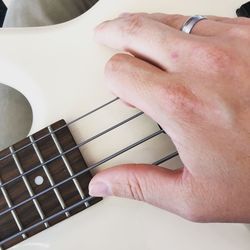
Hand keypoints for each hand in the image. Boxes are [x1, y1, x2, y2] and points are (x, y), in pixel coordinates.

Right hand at [89, 13, 249, 221]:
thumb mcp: (194, 196)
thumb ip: (140, 185)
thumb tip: (104, 183)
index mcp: (181, 103)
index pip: (120, 71)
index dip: (112, 79)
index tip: (119, 88)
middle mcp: (203, 65)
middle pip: (137, 31)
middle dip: (114, 32)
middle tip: (105, 34)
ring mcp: (230, 44)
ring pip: (166, 20)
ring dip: (145, 28)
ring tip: (133, 32)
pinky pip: (201, 19)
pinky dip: (181, 28)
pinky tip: (176, 38)